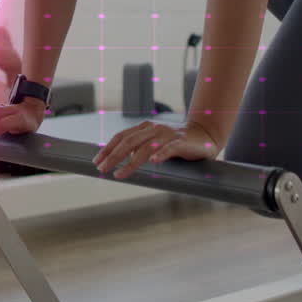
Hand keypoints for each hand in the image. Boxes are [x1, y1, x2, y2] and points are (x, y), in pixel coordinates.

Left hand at [92, 120, 220, 179]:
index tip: (96, 161)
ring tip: (119, 174)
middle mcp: (153, 129)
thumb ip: (140, 149)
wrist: (204, 135)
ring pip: (145, 147)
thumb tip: (122, 160)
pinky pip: (170, 148)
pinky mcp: (181, 143)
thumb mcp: (154, 143)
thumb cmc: (176, 142)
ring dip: (130, 162)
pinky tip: (154, 162)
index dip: (108, 148)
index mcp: (144, 128)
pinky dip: (161, 154)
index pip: (121, 136)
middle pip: (129, 141)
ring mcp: (167, 135)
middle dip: (113, 156)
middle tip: (102, 169)